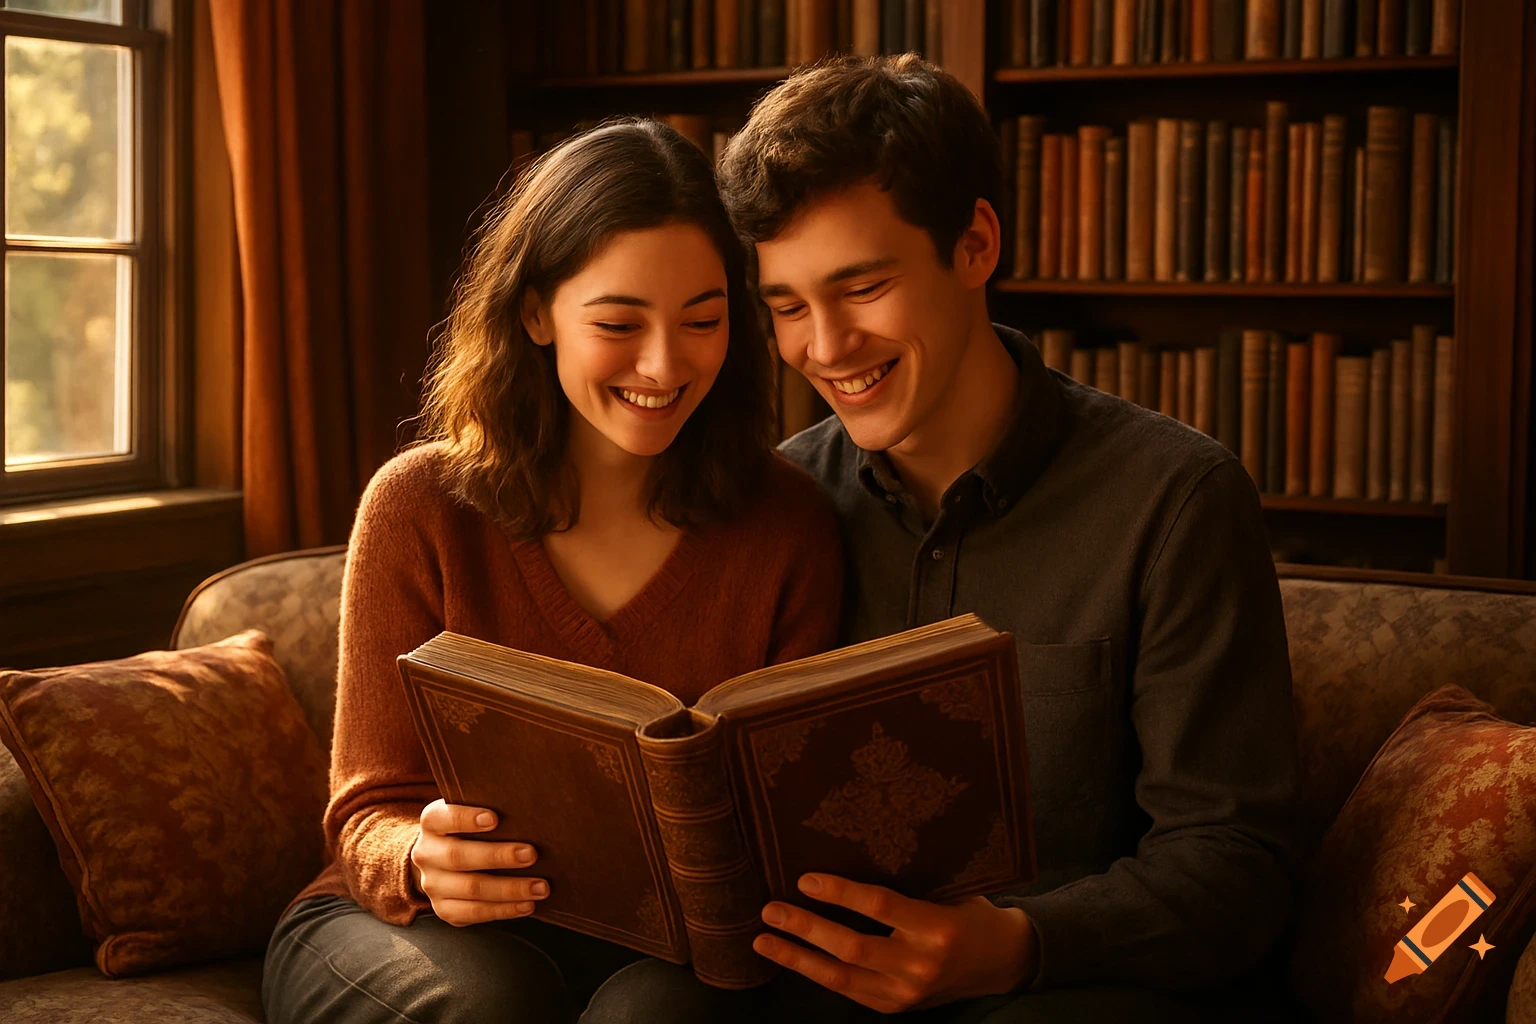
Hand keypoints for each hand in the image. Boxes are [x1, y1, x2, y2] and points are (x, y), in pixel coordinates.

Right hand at [410, 799, 548, 926]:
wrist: (445, 859)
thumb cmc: (473, 828)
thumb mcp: (473, 810)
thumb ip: (490, 807)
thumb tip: (530, 811)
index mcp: (432, 823)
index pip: (442, 818)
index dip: (466, 819)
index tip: (494, 818)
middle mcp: (426, 853)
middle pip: (459, 857)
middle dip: (498, 856)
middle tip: (531, 855)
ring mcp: (433, 884)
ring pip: (471, 889)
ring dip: (510, 889)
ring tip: (540, 887)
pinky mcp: (444, 909)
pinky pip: (474, 913)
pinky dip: (504, 910)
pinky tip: (527, 904)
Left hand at [752, 874, 1037, 1013]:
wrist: (1001, 961)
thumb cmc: (972, 911)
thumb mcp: (952, 887)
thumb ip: (910, 878)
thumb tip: (854, 846)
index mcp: (938, 927)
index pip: (880, 907)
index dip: (841, 893)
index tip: (805, 879)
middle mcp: (921, 964)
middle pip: (852, 947)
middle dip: (806, 929)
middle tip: (770, 910)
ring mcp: (907, 992)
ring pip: (841, 978)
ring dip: (798, 958)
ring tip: (763, 940)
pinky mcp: (896, 1007)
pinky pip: (848, 990)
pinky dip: (817, 974)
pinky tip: (792, 958)